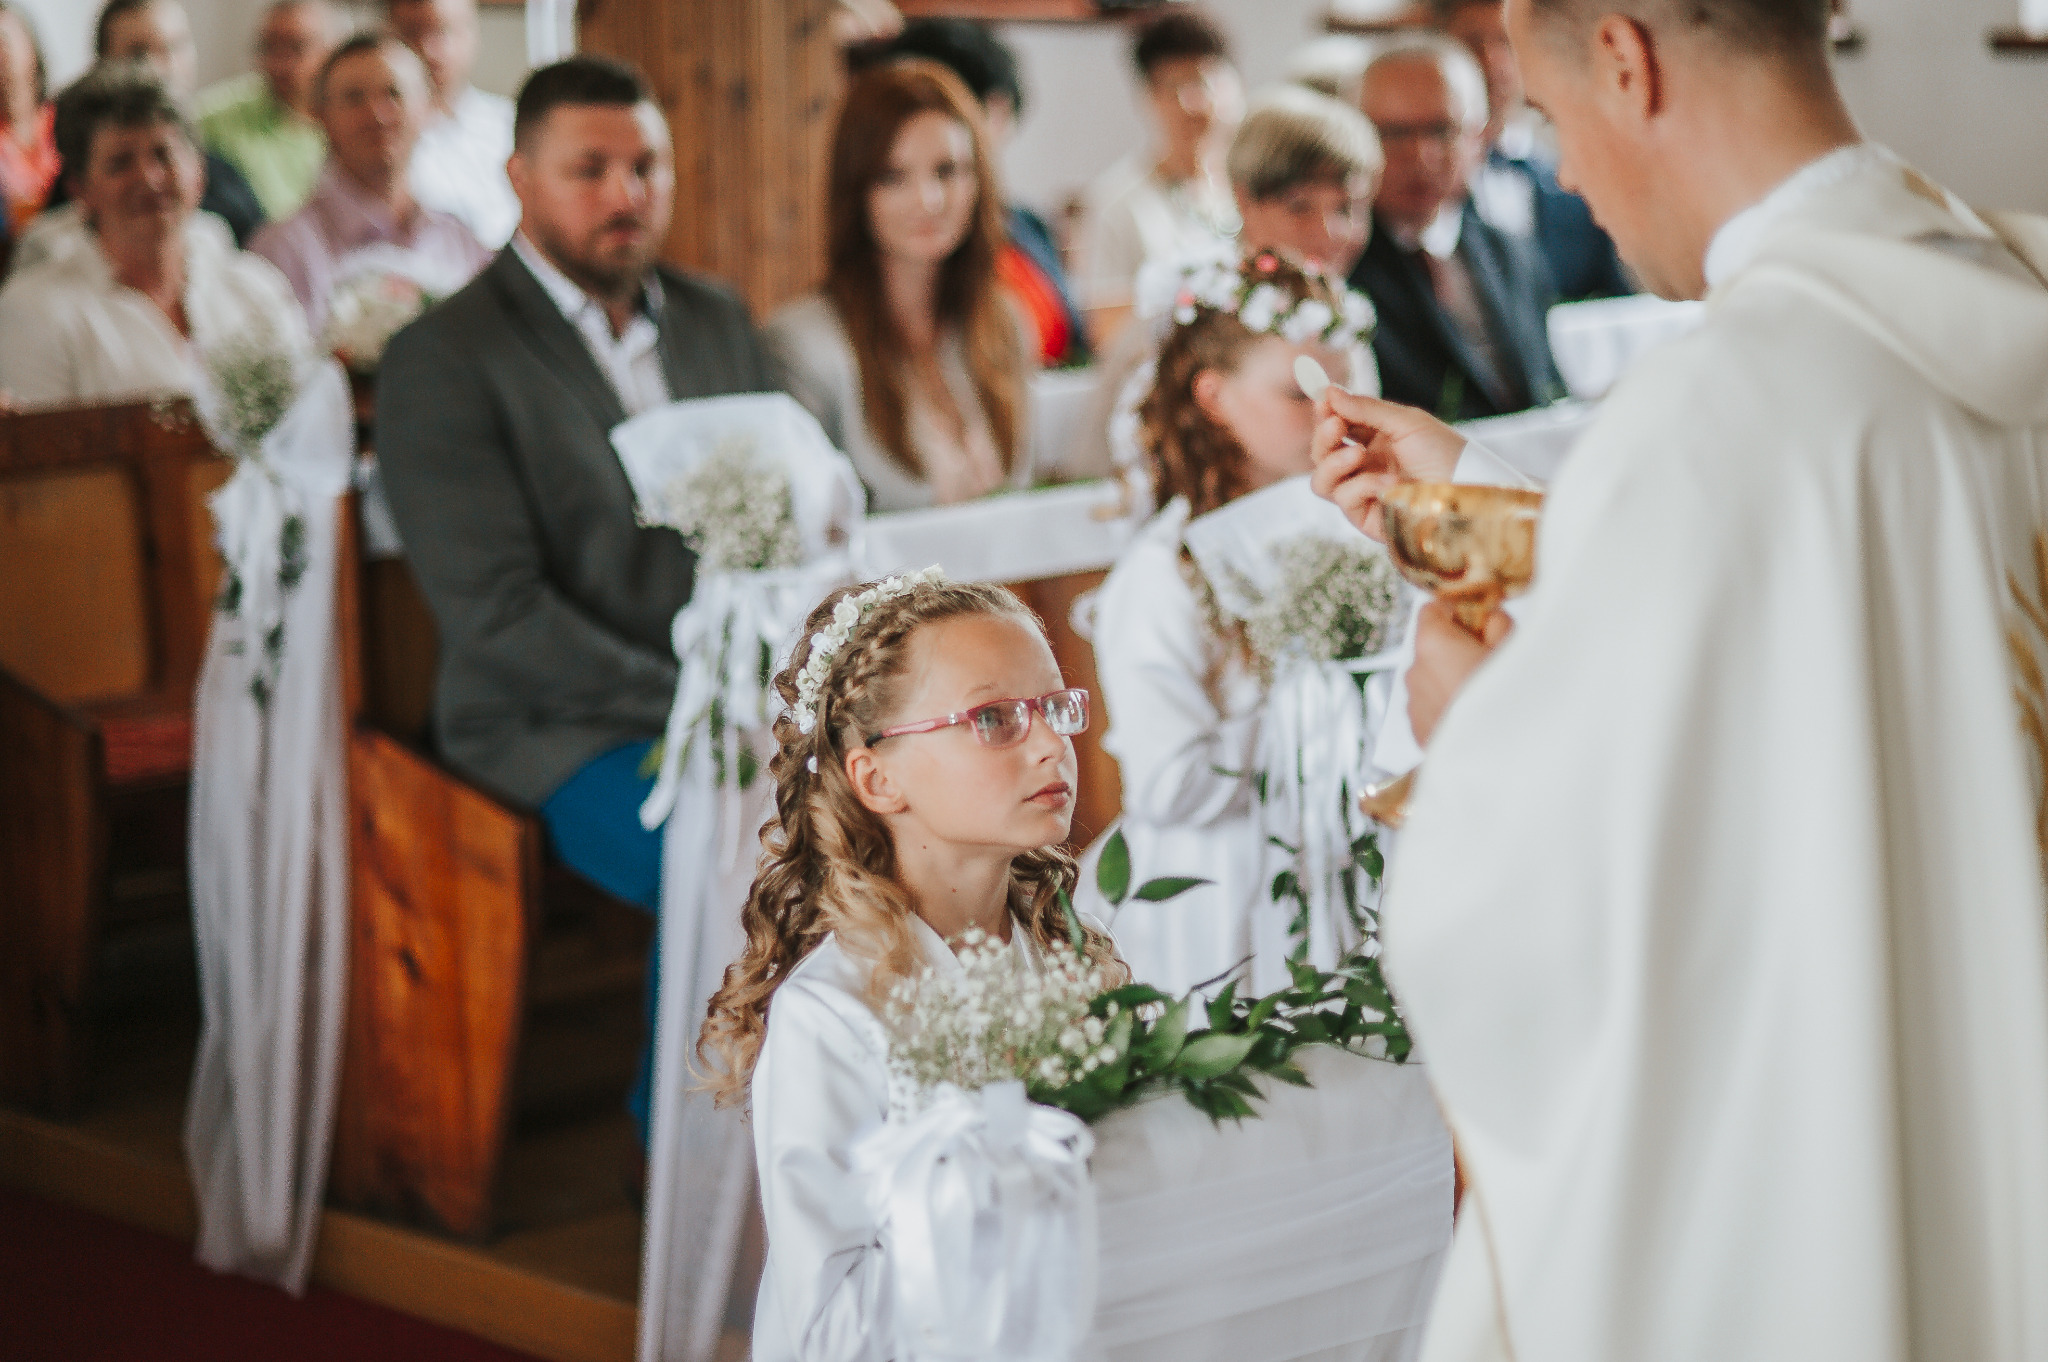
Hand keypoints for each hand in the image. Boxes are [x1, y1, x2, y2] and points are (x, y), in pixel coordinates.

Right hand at [1308, 387, 1466, 541]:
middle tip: (1336, 424)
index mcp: (1375, 441)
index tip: (1322, 400)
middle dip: (1323, 437)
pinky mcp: (1367, 517)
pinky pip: (1344, 499)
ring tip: (1356, 455)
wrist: (1466, 487)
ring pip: (1321, 481)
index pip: (1337, 427)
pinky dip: (1362, 486)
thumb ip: (1365, 408)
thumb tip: (1328, 391)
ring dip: (1332, 463)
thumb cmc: (1445, 452)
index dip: (1325, 414)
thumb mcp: (1405, 422)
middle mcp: (1366, 467)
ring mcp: (1364, 493)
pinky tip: (1388, 483)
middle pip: (1322, 454)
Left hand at [1408, 601, 1511, 746]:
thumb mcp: (1512, 650)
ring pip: (1432, 679)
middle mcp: (1415, 671)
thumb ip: (1497, 624)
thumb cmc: (1507, 704)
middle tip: (1492, 664)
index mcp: (1432, 644)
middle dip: (1459, 650)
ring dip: (1453, 680)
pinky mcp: (1418, 731)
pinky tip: (1475, 718)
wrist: (1498, 761)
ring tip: (1486, 697)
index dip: (1458, 614)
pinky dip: (1448, 707)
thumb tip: (1490, 618)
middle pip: (1433, 647)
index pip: (1432, 610)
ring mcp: (1413, 703)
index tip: (1480, 625)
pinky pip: (1432, 707)